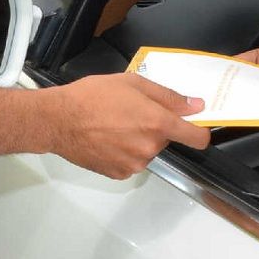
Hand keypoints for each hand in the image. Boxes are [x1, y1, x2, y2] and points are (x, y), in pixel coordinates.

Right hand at [44, 73, 210, 178]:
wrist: (58, 120)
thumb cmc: (92, 96)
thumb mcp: (132, 83)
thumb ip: (168, 97)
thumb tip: (196, 106)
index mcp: (156, 123)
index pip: (196, 138)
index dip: (200, 132)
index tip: (196, 126)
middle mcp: (149, 148)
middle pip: (166, 140)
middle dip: (155, 128)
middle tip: (131, 113)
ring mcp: (134, 164)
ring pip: (148, 151)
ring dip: (138, 140)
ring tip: (114, 125)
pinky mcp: (119, 174)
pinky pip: (132, 162)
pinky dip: (124, 152)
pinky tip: (107, 139)